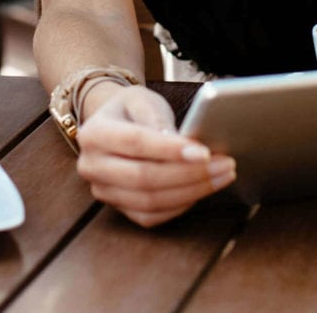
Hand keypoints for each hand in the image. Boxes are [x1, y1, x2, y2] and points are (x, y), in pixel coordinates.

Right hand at [74, 85, 236, 226]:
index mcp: (94, 133)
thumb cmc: (132, 110)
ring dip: (191, 192)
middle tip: (224, 164)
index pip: (135, 143)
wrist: (114, 124)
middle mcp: (92, 166)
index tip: (204, 151)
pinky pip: (151, 217)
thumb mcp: (142, 99)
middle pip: (144, 178)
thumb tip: (182, 144)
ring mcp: (103, 191)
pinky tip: (201, 190)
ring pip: (150, 201)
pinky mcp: (118, 208)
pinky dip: (180, 206)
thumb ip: (157, 118)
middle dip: (189, 174)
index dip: (170, 150)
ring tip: (222, 175)